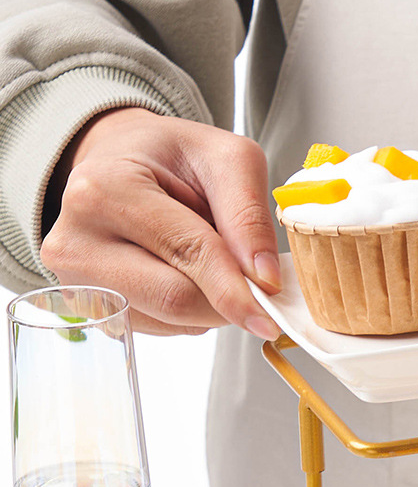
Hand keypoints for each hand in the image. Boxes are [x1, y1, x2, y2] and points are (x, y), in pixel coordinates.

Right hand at [41, 107, 281, 338]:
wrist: (123, 161)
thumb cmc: (172, 158)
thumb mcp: (225, 159)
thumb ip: (248, 214)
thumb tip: (265, 279)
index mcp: (103, 190)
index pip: (186, 255)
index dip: (237, 288)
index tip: (271, 314)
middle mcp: (76, 240)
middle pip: (175, 299)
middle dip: (227, 299)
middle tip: (251, 280)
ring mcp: (77, 281)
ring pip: (171, 320)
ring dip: (209, 304)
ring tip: (202, 258)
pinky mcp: (91, 310)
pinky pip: (161, 328)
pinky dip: (189, 312)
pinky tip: (180, 273)